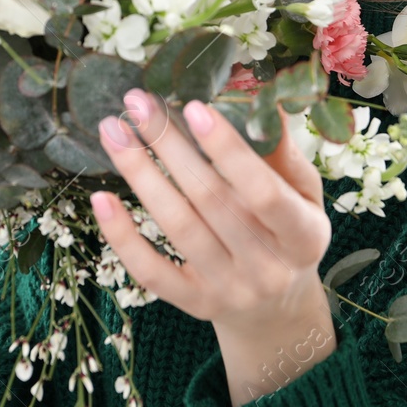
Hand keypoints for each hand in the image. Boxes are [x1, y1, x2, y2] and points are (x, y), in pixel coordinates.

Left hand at [89, 89, 333, 334]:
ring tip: (114, 131)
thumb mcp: (304, 194)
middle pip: (210, 200)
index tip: (193, 107)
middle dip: (169, 145)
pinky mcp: (193, 304)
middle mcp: (267, 268)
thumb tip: (265, 98)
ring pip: (177, 227)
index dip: (228, 150)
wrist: (278, 308)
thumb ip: (283, 152)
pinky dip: (123, 235)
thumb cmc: (290, 234)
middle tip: (138, 102)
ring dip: (140, 174)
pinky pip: (151, 271)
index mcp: (304, 236)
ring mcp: (228, 290)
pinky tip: (101, 197)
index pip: (264, 192)